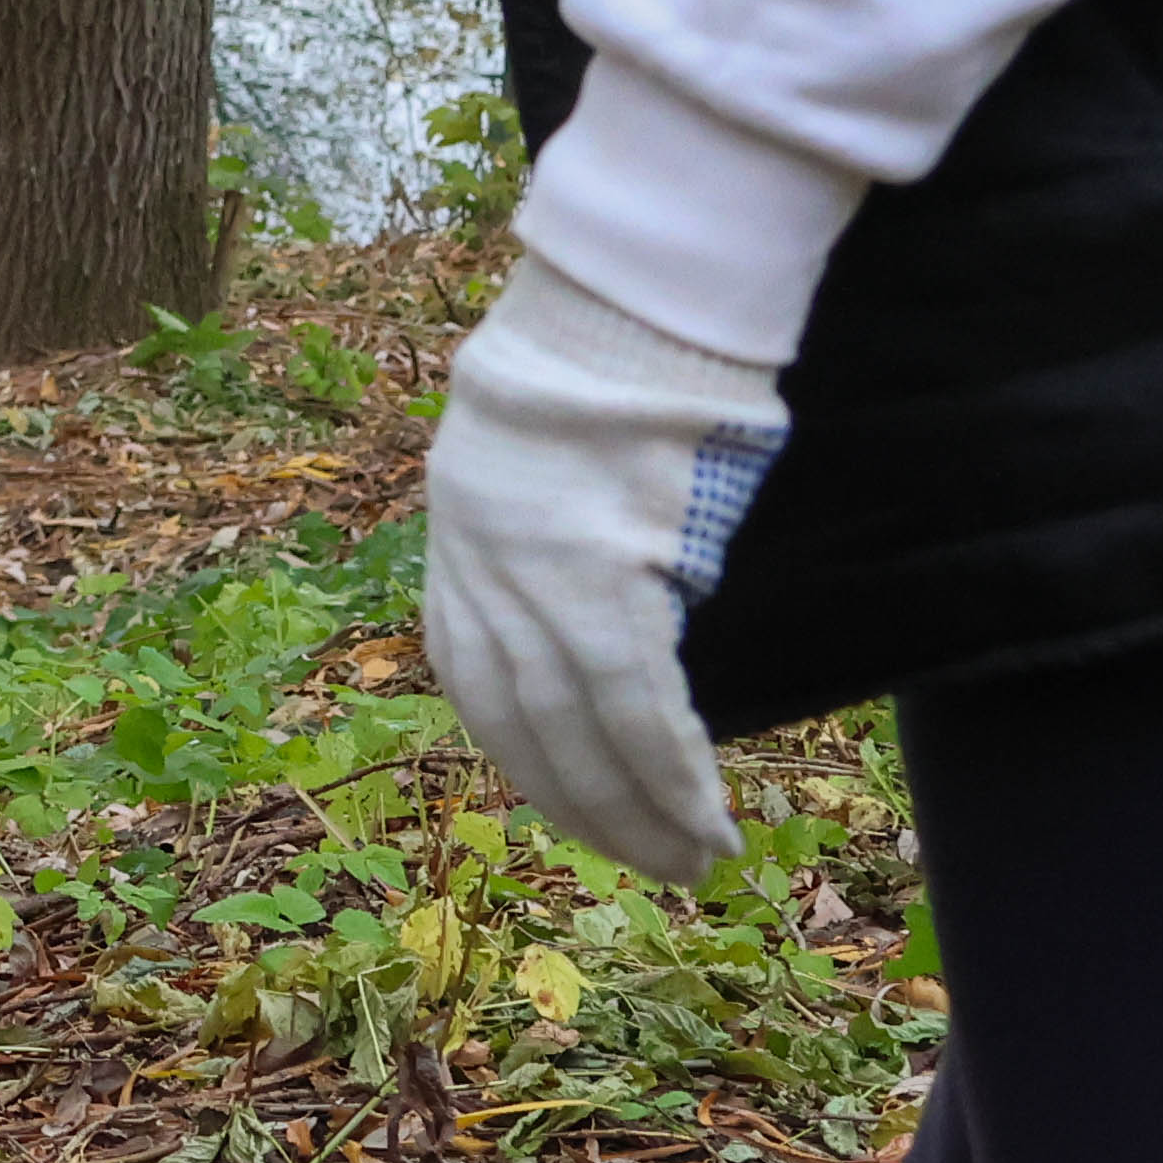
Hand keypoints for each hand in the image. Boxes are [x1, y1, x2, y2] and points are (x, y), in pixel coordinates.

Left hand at [418, 252, 788, 882]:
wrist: (629, 298)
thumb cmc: (616, 369)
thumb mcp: (548, 466)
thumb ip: (560, 551)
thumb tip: (620, 633)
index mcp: (459, 537)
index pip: (473, 679)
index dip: (523, 752)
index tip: (571, 803)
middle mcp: (481, 566)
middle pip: (523, 720)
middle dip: (583, 805)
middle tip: (649, 865)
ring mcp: (536, 573)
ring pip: (578, 728)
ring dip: (636, 810)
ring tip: (691, 859)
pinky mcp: (603, 573)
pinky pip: (632, 703)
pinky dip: (668, 771)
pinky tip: (703, 817)